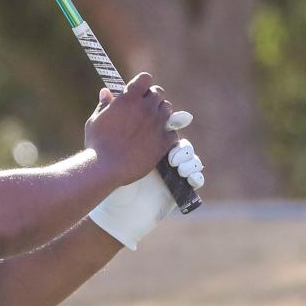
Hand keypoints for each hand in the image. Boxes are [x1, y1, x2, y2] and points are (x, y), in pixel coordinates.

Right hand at [83, 73, 177, 187]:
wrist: (106, 167)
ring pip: (168, 110)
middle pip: (159, 93)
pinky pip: (173, 132)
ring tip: (151, 123)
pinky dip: (168, 134)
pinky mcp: (163, 142)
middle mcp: (146, 108)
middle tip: (143, 108)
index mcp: (129, 99)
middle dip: (152, 98)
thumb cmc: (97, 142)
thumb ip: (104, 104)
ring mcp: (157, 125)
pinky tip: (158, 138)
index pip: (145, 78)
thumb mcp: (95, 120)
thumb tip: (105, 92)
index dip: (142, 84)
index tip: (137, 91)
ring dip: (161, 113)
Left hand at [89, 137, 205, 248]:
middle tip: (171, 159)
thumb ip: (121, 128)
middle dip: (182, 149)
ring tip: (179, 169)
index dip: (174, 126)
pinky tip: (189, 178)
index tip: (171, 126)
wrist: (118, 211)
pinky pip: (197, 179)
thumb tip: (108, 94)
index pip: (169, 131)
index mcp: (151, 146)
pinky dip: (197, 176)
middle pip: (183, 144)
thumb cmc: (113, 181)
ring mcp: (174, 173)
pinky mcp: (181, 189)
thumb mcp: (117, 153)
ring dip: (190, 162)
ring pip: (192, 160)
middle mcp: (164, 158)